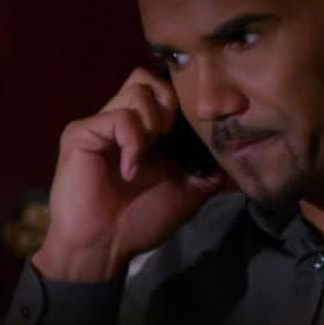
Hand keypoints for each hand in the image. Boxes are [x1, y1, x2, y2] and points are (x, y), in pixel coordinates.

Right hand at [31, 67, 223, 281]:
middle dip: (170, 102)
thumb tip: (242, 157)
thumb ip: (211, 170)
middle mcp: (123, 121)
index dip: (184, 99)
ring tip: (151, 152)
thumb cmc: (141, 220)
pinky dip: (133, 140)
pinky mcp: (82, 132)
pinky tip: (131, 169)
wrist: (105, 246)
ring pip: (136, 88)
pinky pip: (118, 116)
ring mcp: (101, 124)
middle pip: (148, 77)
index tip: (197, 125)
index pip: (165, 88)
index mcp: (145, 130)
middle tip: (171, 136)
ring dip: (153, 119)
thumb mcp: (189, 192)